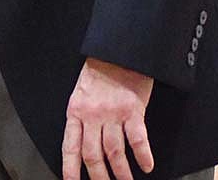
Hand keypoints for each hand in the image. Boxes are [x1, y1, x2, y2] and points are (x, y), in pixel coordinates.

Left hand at [62, 58, 153, 179]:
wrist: (117, 49)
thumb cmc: (100, 70)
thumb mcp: (81, 92)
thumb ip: (82, 116)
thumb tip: (84, 141)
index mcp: (76, 110)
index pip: (70, 146)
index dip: (70, 168)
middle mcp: (92, 115)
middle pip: (93, 155)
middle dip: (99, 177)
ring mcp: (112, 113)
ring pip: (114, 153)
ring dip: (122, 173)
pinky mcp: (132, 109)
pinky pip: (137, 139)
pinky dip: (142, 155)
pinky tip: (147, 165)